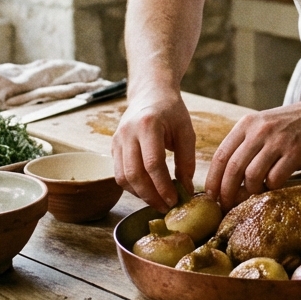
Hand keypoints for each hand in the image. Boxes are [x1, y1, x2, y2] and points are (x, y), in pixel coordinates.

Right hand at [112, 89, 195, 211]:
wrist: (150, 93)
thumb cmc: (171, 111)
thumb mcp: (186, 131)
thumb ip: (187, 160)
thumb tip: (186, 189)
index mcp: (148, 125)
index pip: (152, 163)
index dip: (163, 186)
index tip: (174, 200)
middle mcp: (128, 133)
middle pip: (134, 174)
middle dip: (150, 195)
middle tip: (165, 207)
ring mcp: (117, 140)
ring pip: (123, 177)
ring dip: (140, 194)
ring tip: (158, 202)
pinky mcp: (113, 147)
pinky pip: (119, 174)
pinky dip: (132, 187)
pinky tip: (147, 192)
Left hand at [205, 100, 300, 207]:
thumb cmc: (292, 126)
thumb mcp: (263, 126)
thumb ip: (246, 146)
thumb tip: (226, 179)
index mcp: (247, 124)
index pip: (221, 155)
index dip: (213, 179)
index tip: (211, 196)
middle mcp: (259, 131)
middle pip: (233, 168)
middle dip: (226, 191)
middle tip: (226, 205)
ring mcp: (277, 141)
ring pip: (252, 175)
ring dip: (250, 191)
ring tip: (253, 195)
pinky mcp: (294, 152)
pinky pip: (275, 178)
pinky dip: (271, 188)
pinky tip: (273, 186)